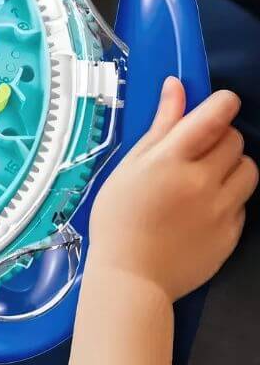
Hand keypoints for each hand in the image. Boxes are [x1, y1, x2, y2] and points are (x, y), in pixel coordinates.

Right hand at [88, 77, 257, 302]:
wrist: (131, 277)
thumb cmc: (118, 218)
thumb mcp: (129, 167)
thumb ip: (160, 126)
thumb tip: (176, 86)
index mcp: (171, 160)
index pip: (214, 116)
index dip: (222, 104)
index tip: (218, 105)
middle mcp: (203, 181)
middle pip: (235, 140)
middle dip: (221, 137)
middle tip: (197, 151)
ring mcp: (222, 209)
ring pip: (249, 169)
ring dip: (232, 166)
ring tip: (206, 179)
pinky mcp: (233, 233)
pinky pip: (243, 202)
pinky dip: (228, 198)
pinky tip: (202, 210)